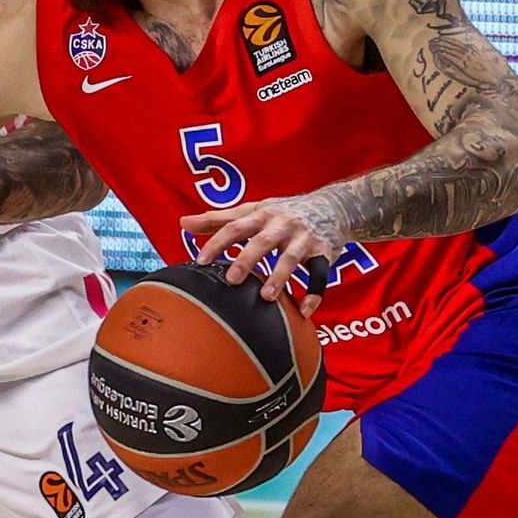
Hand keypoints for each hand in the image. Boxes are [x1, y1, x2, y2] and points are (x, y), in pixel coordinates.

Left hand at [181, 195, 341, 313]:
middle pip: (262, 241)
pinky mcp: (324, 252)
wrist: (333, 206)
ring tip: (266, 297)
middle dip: (247, 259)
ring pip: (291, 257)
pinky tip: (304, 311)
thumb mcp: (252, 210)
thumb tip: (183, 223)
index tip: (200, 260)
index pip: (235, 226)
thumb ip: (218, 218)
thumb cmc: (283, 213)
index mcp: (261, 214)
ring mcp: (304, 238)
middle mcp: (282, 224)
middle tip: (232, 279)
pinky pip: (320, 274)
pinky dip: (314, 292)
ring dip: (279, 276)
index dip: (217, 242)